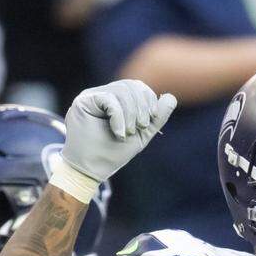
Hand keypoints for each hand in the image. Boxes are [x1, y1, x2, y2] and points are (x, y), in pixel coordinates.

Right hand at [61, 80, 176, 183]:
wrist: (91, 170)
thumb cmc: (112, 154)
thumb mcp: (141, 135)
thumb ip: (156, 118)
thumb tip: (171, 98)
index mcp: (116, 100)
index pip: (136, 87)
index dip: (148, 100)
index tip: (149, 122)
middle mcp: (102, 94)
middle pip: (130, 85)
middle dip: (141, 107)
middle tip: (140, 128)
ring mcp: (91, 95)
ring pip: (121, 90)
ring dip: (130, 114)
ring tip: (127, 134)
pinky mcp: (83, 101)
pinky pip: (109, 98)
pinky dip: (119, 117)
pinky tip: (119, 133)